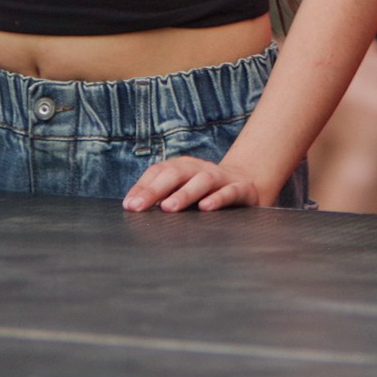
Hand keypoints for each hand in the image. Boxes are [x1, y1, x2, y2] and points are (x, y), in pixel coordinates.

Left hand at [123, 156, 273, 212]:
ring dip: (184, 193)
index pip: (159, 171)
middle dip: (155, 190)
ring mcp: (221, 177)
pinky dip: (218, 198)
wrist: (247, 185)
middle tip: (139, 207)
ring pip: (202, 181)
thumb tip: (133, 207)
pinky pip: (230, 191)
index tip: (129, 205)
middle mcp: (200, 169)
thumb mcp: (183, 191)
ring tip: (168, 208)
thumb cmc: (206, 194)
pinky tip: (206, 207)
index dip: (143, 186)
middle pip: (176, 173)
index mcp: (183, 168)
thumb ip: (162, 198)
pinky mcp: (242, 189)